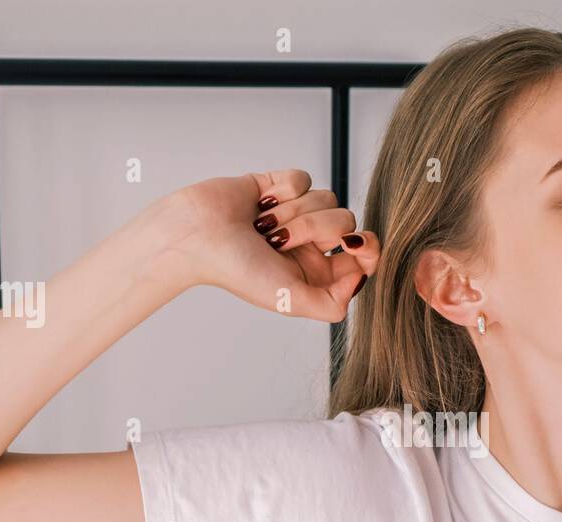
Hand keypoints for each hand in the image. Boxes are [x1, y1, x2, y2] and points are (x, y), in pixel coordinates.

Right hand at [154, 169, 379, 322]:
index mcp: (316, 272)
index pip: (363, 256)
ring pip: (327, 197)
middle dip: (311, 228)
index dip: (367, 247)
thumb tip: (360, 277)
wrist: (194, 236)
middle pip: (344, 222)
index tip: (351, 245)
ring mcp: (296, 213)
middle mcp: (310, 244)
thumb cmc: (235, 270)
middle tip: (278, 241)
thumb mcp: (290, 300)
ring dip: (291, 211)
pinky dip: (281, 190)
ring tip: (262, 226)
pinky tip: (260, 203)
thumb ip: (332, 303)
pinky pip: (304, 177)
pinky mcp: (280, 185)